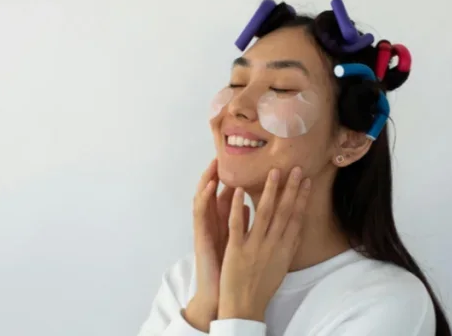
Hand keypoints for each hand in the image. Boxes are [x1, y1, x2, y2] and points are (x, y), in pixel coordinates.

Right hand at [185, 159, 248, 330]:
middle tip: (221, 155)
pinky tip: (209, 187)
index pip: (229, 196)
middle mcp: (214, 225)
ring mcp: (206, 231)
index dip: (235, 178)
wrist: (221, 297)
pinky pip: (201, 216)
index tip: (240, 162)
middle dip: (218, 175)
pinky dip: (204, 199)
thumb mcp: (239, 244)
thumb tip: (249, 206)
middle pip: (214, 194)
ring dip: (208, 181)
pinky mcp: (201, 238)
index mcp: (225, 225)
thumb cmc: (231, 271)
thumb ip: (242, 224)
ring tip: (213, 164)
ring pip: (204, 200)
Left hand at [217, 167, 310, 320]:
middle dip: (290, 189)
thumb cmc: (263, 287)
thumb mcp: (282, 266)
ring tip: (273, 173)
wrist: (245, 307)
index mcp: (284, 249)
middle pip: (283, 213)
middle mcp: (272, 246)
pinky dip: (237, 208)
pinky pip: (236, 226)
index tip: (307, 180)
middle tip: (295, 168)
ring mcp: (254, 247)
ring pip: (263, 214)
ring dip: (269, 192)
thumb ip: (288, 245)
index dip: (302, 199)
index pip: (296, 219)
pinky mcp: (236, 251)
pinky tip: (238, 191)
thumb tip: (297, 227)